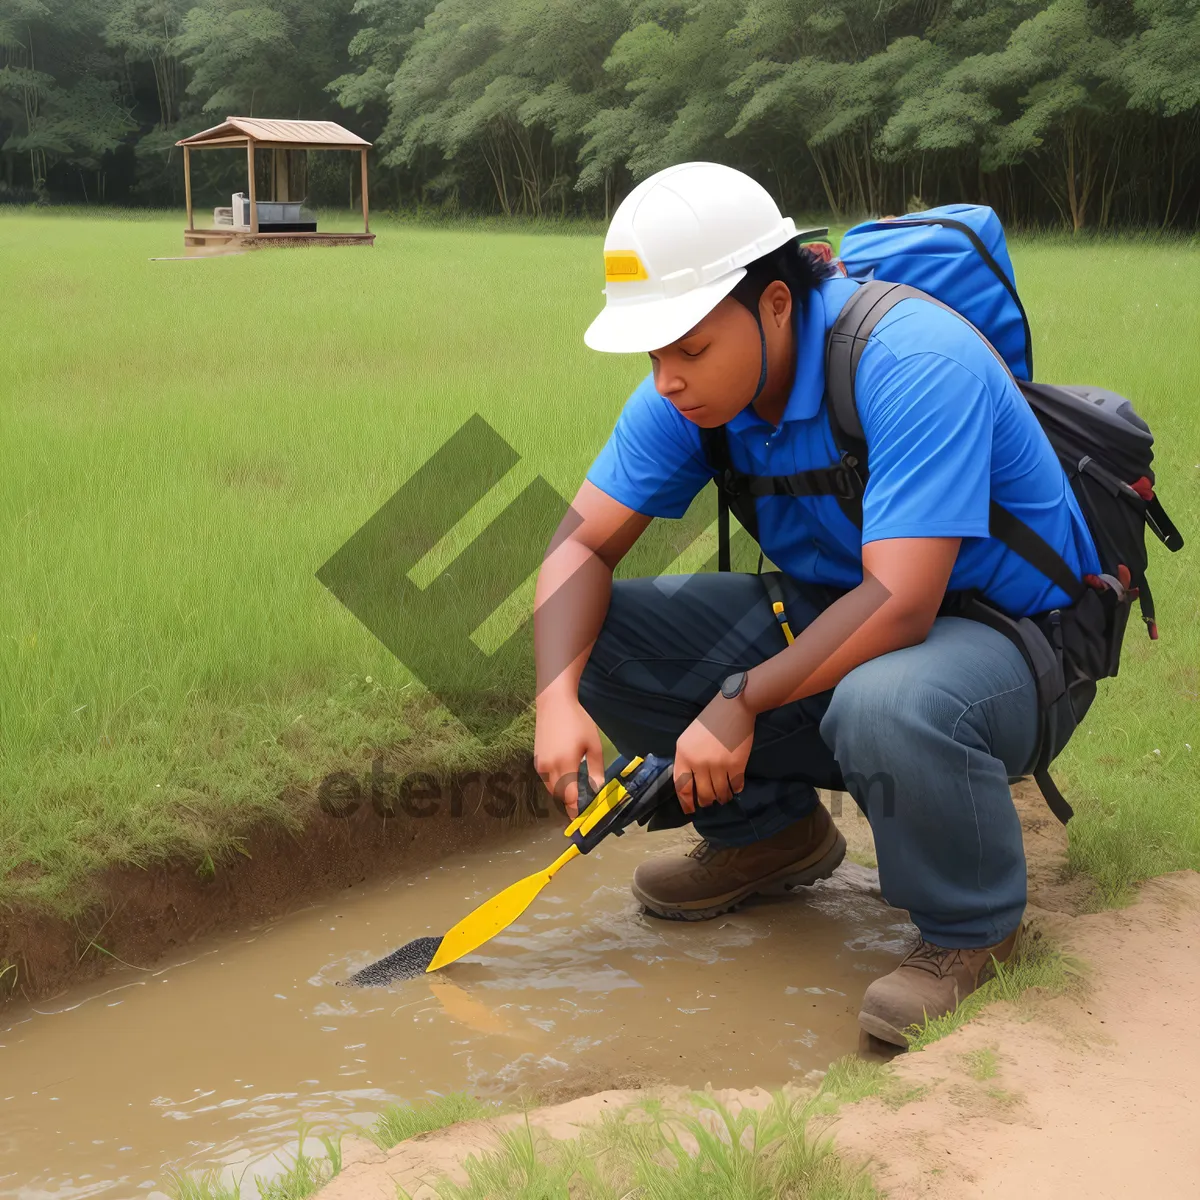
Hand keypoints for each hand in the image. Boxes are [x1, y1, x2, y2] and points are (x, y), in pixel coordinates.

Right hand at [534, 693, 604, 819]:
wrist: (553, 703)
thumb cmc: (577, 721)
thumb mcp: (593, 745)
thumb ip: (595, 770)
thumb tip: (597, 789)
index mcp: (565, 764)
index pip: (570, 797)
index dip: (576, 810)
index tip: (583, 819)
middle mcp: (549, 768)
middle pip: (561, 795)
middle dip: (572, 801)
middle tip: (585, 800)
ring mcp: (540, 765)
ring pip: (552, 789)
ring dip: (564, 792)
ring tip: (578, 786)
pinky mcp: (537, 761)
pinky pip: (547, 779)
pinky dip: (557, 782)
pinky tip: (567, 773)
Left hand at [674, 689, 755, 813]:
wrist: (733, 707)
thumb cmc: (709, 721)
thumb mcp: (688, 738)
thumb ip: (687, 759)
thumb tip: (690, 782)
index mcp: (684, 754)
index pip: (681, 786)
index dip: (686, 801)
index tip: (689, 810)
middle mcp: (698, 762)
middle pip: (702, 793)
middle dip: (706, 801)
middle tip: (708, 803)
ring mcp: (718, 765)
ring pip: (719, 793)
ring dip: (722, 798)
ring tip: (723, 797)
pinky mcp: (736, 765)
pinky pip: (735, 786)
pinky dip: (735, 790)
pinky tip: (735, 788)